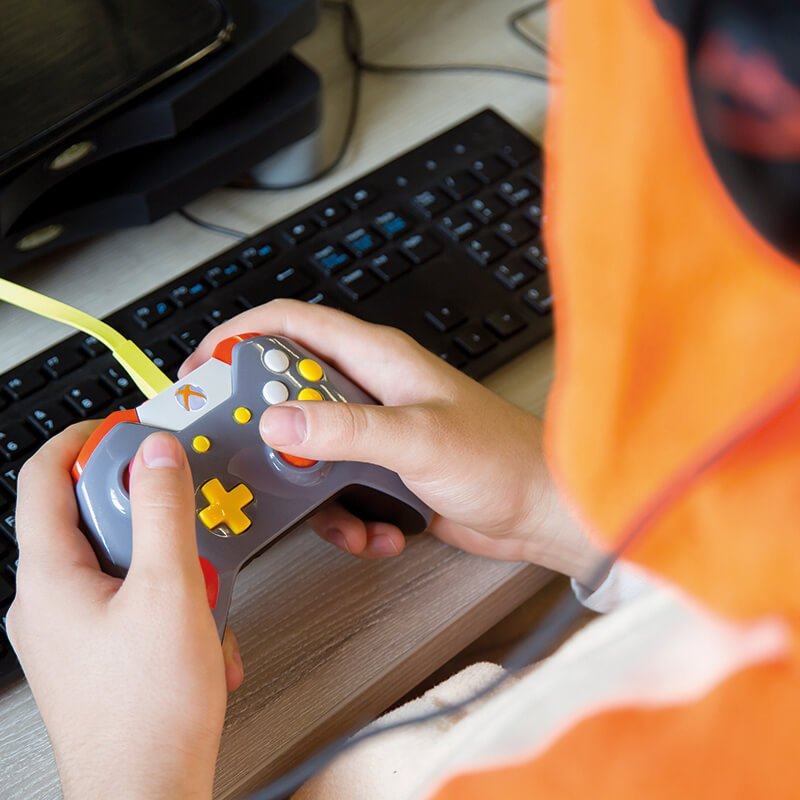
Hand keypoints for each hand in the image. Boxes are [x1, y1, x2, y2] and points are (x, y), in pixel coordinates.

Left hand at [6, 424, 242, 799]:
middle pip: (91, 517)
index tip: (127, 430)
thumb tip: (156, 454)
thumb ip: (163, 510)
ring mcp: (69, 629)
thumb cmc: (147, 711)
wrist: (147, 793)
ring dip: (170, 567)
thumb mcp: (171, 589)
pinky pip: (129, 598)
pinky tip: (196, 631)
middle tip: (185, 523)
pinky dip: (168, 601)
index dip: (85, 441)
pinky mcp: (95, 649)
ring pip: (119, 560)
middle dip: (149, 517)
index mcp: (48, 577)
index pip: (44, 477)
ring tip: (198, 597)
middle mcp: (47, 601)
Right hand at [180, 300, 606, 585]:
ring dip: (314, 494)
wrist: (542, 510)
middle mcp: (372, 391)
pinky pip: (338, 492)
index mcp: (379, 360)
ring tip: (347, 520)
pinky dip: (350, 520)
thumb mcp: (417, 440)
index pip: (294, 325)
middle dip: (268, 432)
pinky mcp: (383, 473)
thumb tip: (279, 416)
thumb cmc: (503, 459)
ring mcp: (376, 435)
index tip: (203, 364)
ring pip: (310, 454)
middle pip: (291, 394)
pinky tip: (384, 533)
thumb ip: (345, 428)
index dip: (242, 335)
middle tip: (252, 463)